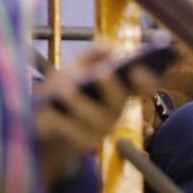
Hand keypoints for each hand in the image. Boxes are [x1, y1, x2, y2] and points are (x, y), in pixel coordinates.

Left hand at [34, 45, 158, 185]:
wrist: (46, 122)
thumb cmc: (66, 89)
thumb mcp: (77, 67)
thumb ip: (93, 55)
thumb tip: (111, 49)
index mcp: (121, 91)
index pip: (143, 87)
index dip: (146, 80)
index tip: (138, 68)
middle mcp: (116, 111)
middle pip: (119, 101)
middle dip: (112, 87)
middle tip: (102, 73)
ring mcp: (101, 130)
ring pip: (95, 118)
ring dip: (80, 104)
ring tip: (66, 90)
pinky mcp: (83, 143)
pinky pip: (74, 134)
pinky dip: (60, 122)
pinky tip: (49, 112)